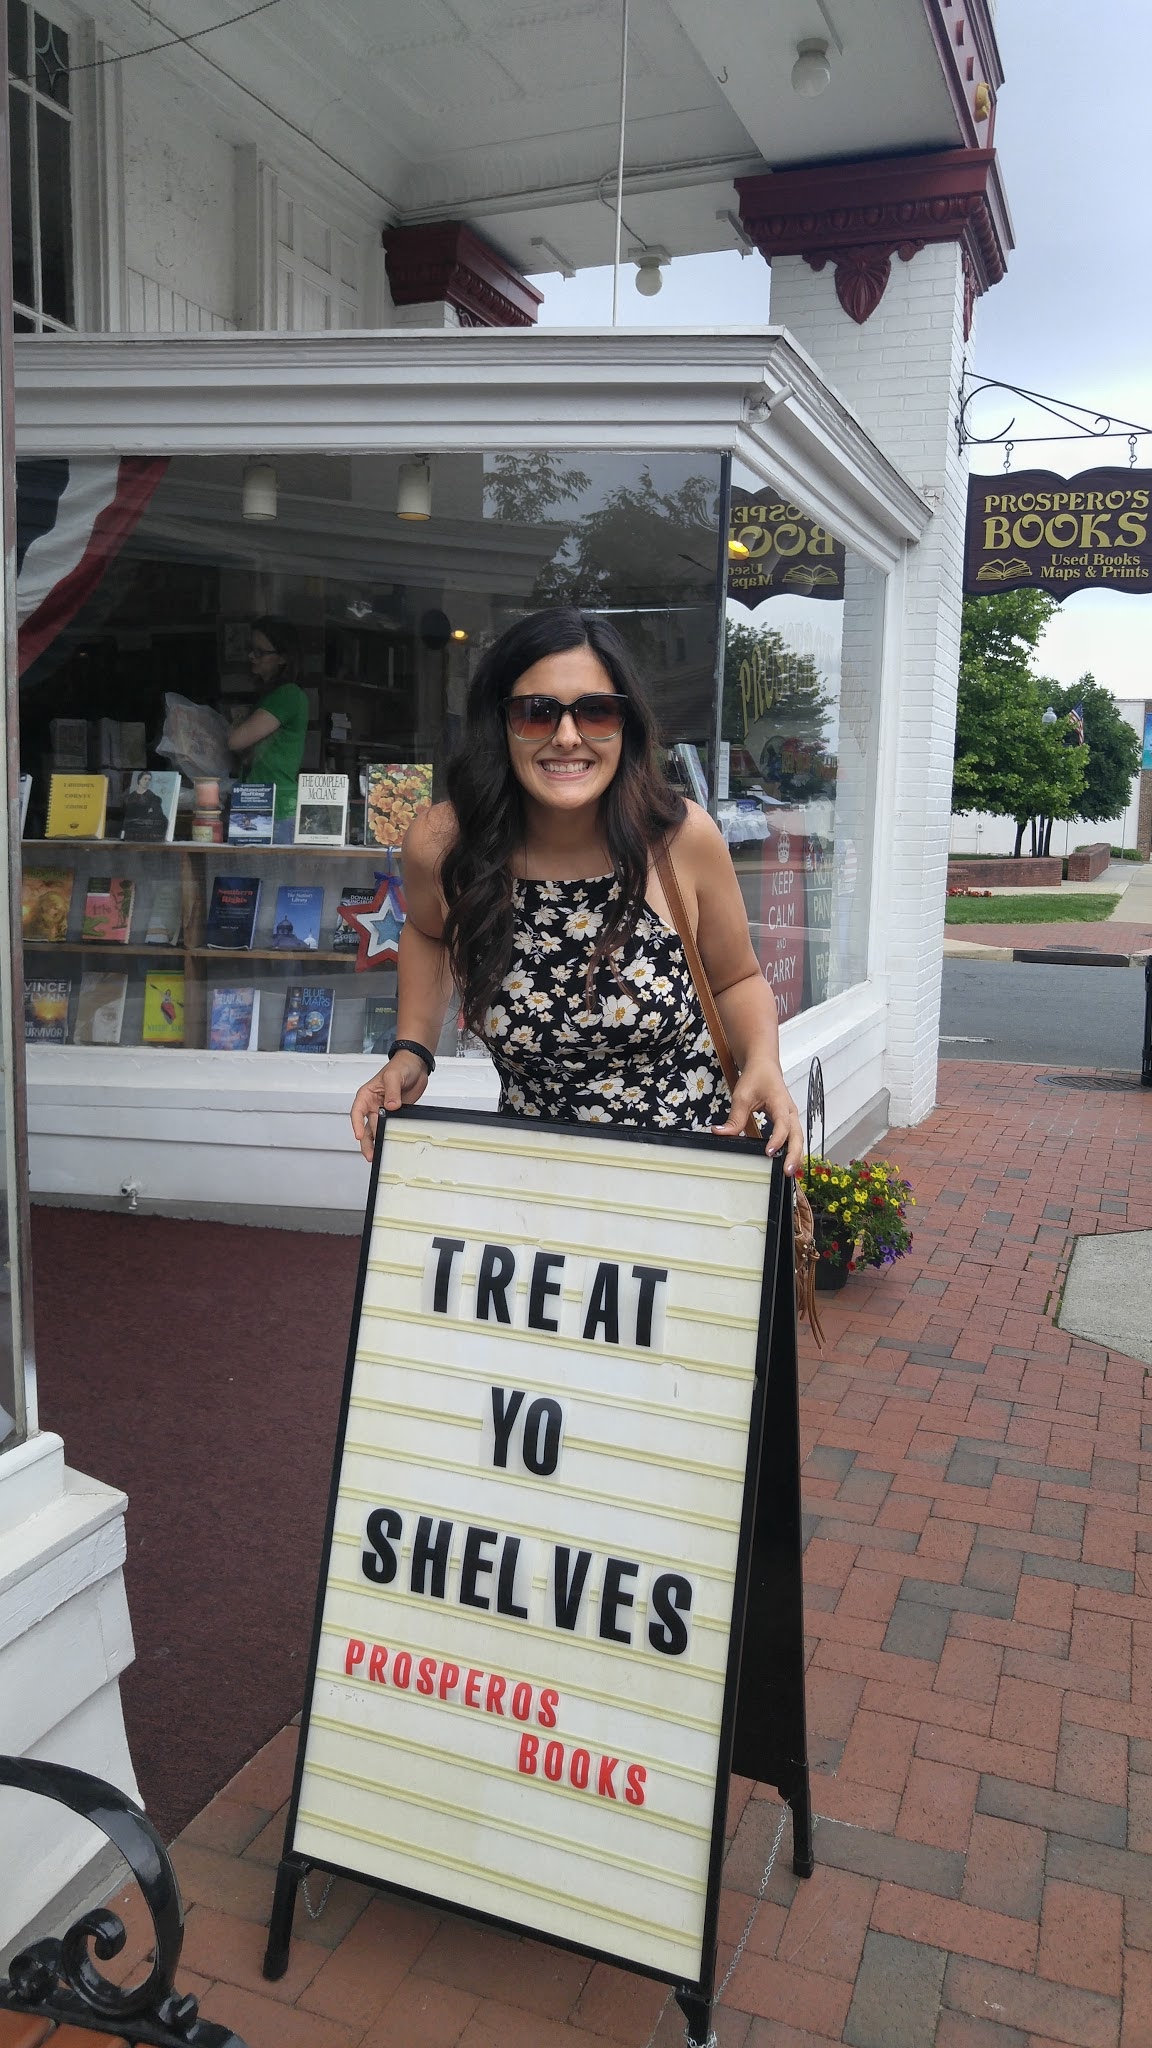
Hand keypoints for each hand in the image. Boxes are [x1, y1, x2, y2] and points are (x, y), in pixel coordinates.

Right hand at [349, 1052, 429, 1162]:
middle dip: (367, 1141)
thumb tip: (391, 1106)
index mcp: (367, 1094)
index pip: (357, 1112)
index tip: (359, 1135)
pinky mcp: (396, 1115)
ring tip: (377, 1155)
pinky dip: (390, 1137)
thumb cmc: (400, 1066)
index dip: (356, 1124)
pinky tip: (391, 1145)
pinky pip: (391, 1128)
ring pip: (377, 1130)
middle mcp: (373, 1105)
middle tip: (370, 1154)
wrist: (416, 1065)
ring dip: (377, 1142)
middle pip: (366, 1126)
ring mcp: (384, 1111)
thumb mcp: (393, 1076)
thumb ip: (392, 1092)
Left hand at [712, 1060, 803, 1175]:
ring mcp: (792, 1117)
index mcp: (781, 1103)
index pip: (783, 1124)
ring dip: (796, 1155)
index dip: (777, 1138)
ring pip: (798, 1138)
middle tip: (787, 1171)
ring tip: (789, 1171)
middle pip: (797, 1135)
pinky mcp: (789, 1122)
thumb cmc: (756, 1078)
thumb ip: (734, 1117)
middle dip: (794, 1154)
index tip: (769, 1152)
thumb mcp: (742, 1096)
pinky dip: (793, 1150)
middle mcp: (790, 1112)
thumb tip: (720, 1133)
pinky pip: (794, 1138)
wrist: (764, 1066)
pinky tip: (786, 1162)